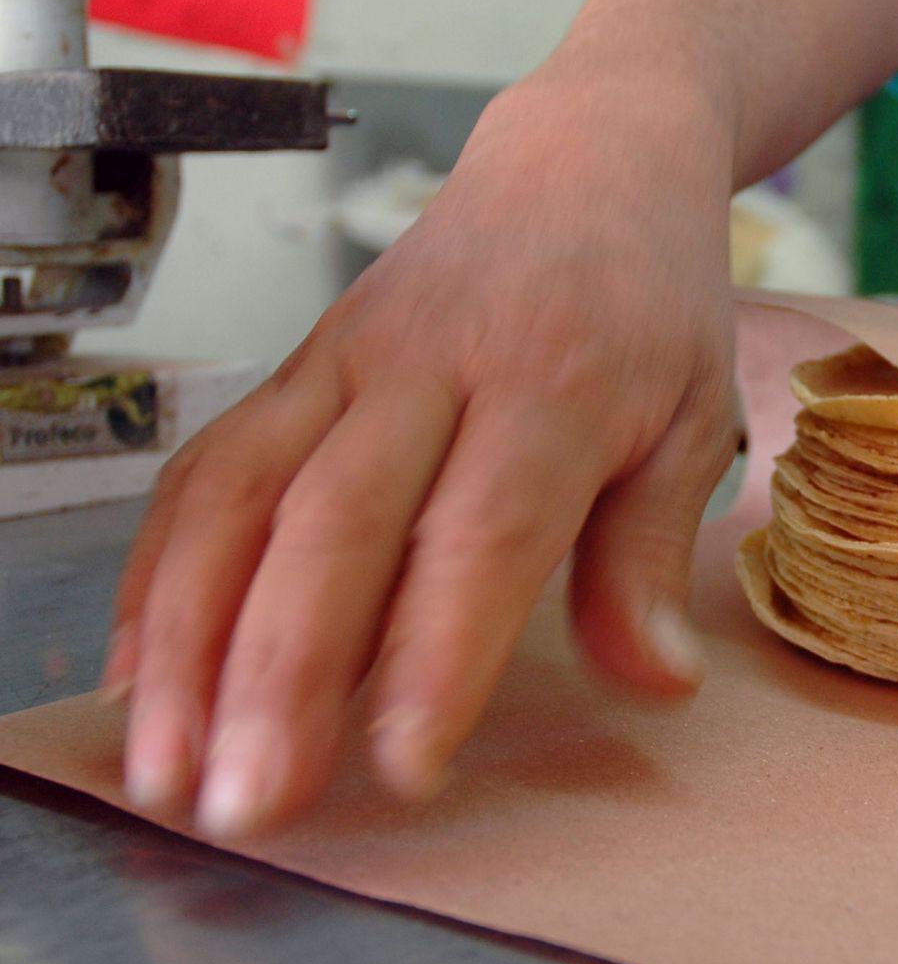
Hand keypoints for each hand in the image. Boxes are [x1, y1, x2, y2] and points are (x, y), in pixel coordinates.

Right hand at [102, 74, 741, 836]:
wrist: (588, 161)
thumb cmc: (649, 302)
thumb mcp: (692, 418)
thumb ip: (653, 553)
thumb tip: (654, 683)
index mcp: (556, 385)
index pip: (482, 532)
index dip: (436, 654)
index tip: (403, 767)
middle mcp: (435, 369)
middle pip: (337, 524)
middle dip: (279, 673)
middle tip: (251, 802)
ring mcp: (348, 361)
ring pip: (244, 498)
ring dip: (189, 638)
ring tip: (166, 765)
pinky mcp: (296, 363)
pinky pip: (211, 468)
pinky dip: (161, 571)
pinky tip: (140, 671)